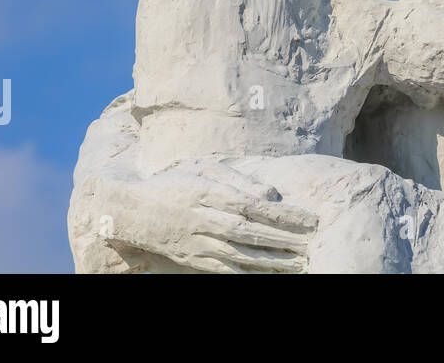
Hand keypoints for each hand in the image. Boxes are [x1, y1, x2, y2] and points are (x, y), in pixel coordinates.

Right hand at [97, 158, 317, 272]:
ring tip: (297, 263)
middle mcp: (202, 219)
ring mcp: (196, 242)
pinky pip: (224, 269)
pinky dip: (247, 273)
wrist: (133, 211)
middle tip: (310, 245)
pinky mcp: (191, 260)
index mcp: (207, 192)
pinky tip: (267, 274)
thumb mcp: (205, 169)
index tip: (309, 220)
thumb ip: (240, 179)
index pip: (253, 205)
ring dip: (270, 260)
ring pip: (239, 254)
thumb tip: (272, 194)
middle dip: (283, 240)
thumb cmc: (176, 184)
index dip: (283, 214)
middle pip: (249, 232)